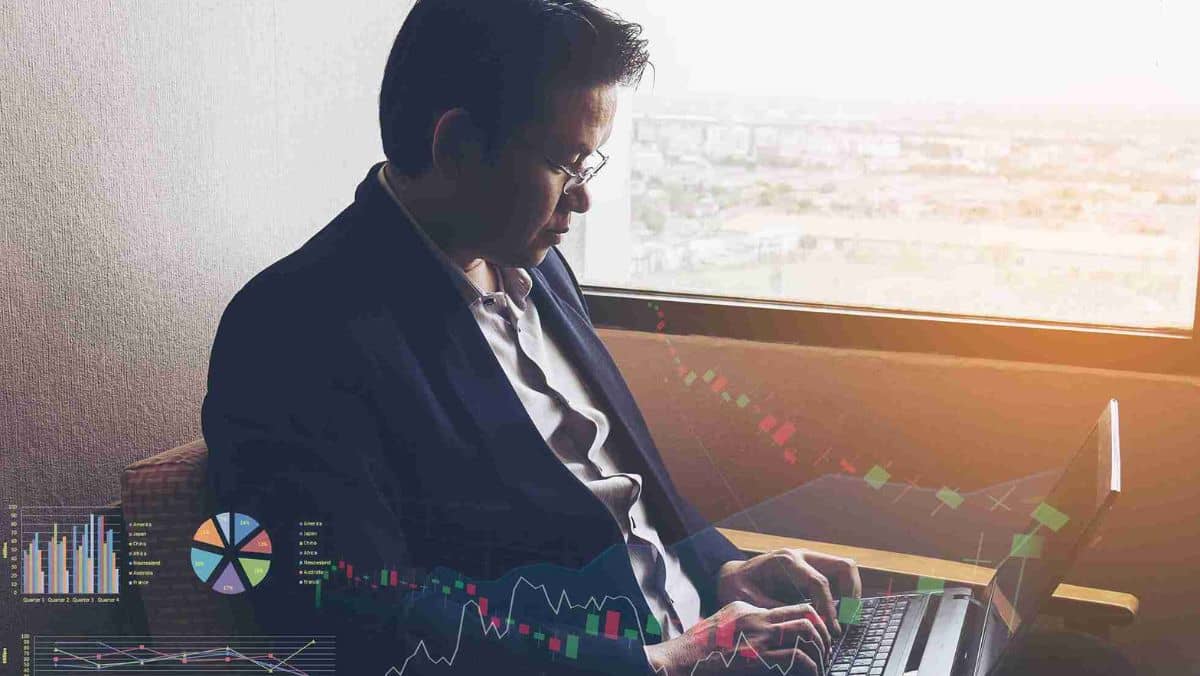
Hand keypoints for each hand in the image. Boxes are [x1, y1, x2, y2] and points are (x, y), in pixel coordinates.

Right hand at [644, 601, 830, 674]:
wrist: (679, 661)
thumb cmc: (695, 649)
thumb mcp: (720, 626)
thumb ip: (742, 623)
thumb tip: (765, 634)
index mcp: (747, 609)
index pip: (792, 606)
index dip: (813, 620)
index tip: (821, 635)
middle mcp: (756, 618)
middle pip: (805, 614)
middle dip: (823, 631)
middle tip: (827, 649)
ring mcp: (758, 637)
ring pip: (806, 632)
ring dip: (819, 648)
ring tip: (821, 662)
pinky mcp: (759, 657)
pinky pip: (797, 657)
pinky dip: (810, 666)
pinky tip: (811, 673)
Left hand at [716, 549, 861, 634]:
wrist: (732, 576)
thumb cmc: (737, 588)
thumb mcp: (751, 602)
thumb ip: (777, 612)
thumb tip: (804, 627)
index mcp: (786, 562)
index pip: (819, 582)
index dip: (829, 608)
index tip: (832, 630)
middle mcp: (802, 556)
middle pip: (844, 567)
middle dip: (851, 595)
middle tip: (845, 622)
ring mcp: (809, 561)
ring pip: (845, 570)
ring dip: (851, 595)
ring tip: (843, 620)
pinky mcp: (812, 570)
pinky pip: (837, 578)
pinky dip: (842, 595)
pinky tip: (834, 616)